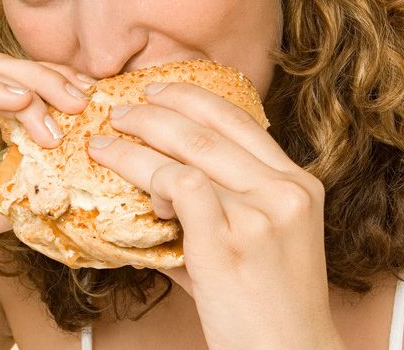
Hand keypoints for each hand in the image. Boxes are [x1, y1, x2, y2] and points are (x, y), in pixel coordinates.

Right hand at [0, 53, 93, 290]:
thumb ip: (17, 192)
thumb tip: (67, 190)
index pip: (9, 80)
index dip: (52, 83)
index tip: (91, 100)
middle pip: (1, 68)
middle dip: (51, 78)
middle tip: (88, 98)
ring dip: (32, 89)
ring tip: (67, 109)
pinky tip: (24, 103)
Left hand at [86, 82, 343, 349]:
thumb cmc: (265, 312)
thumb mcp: (255, 246)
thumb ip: (214, 212)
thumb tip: (154, 195)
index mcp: (298, 185)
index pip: (242, 119)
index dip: (193, 98)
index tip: (158, 92)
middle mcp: (285, 190)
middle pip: (209, 127)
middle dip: (155, 110)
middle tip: (120, 108)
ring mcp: (261, 214)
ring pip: (187, 152)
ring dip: (136, 142)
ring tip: (104, 142)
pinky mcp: (230, 241)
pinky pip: (178, 186)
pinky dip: (147, 178)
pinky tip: (131, 188)